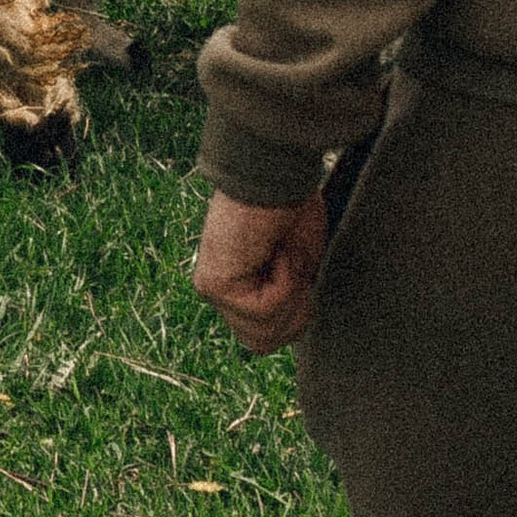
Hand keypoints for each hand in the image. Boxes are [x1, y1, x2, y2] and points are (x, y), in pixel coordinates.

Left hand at [193, 184, 328, 355]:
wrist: (275, 172)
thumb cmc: (291, 206)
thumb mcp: (300, 265)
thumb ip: (292, 299)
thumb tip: (298, 327)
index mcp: (237, 286)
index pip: (263, 336)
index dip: (295, 315)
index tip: (304, 278)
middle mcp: (218, 291)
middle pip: (261, 344)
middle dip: (293, 313)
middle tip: (296, 270)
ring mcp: (212, 290)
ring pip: (262, 337)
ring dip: (289, 299)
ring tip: (283, 257)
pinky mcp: (214, 285)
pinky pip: (263, 310)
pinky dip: (283, 281)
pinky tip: (275, 249)